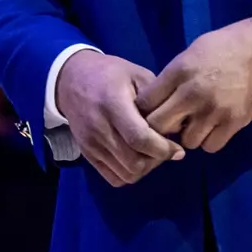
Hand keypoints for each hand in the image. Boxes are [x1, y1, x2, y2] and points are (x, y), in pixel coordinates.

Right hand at [56, 52, 184, 186]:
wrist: (73, 80)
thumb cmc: (112, 74)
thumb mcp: (138, 75)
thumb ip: (157, 100)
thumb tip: (176, 129)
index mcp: (113, 105)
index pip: (139, 138)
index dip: (162, 149)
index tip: (178, 149)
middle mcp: (99, 129)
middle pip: (133, 162)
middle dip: (157, 160)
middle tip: (168, 149)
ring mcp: (90, 144)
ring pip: (125, 174)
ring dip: (145, 168)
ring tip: (154, 152)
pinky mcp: (87, 154)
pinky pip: (113, 177)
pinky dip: (130, 174)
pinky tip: (138, 157)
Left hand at [138, 18, 251, 153]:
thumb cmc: (228, 45)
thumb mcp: (193, 51)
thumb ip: (174, 77)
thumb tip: (158, 101)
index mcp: (180, 70)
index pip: (144, 103)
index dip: (144, 109)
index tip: (152, 110)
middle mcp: (192, 93)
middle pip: (158, 126)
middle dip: (161, 127)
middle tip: (172, 122)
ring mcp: (214, 110)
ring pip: (186, 141)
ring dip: (189, 134)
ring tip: (198, 123)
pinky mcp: (234, 122)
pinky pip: (210, 146)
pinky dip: (210, 140)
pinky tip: (214, 127)